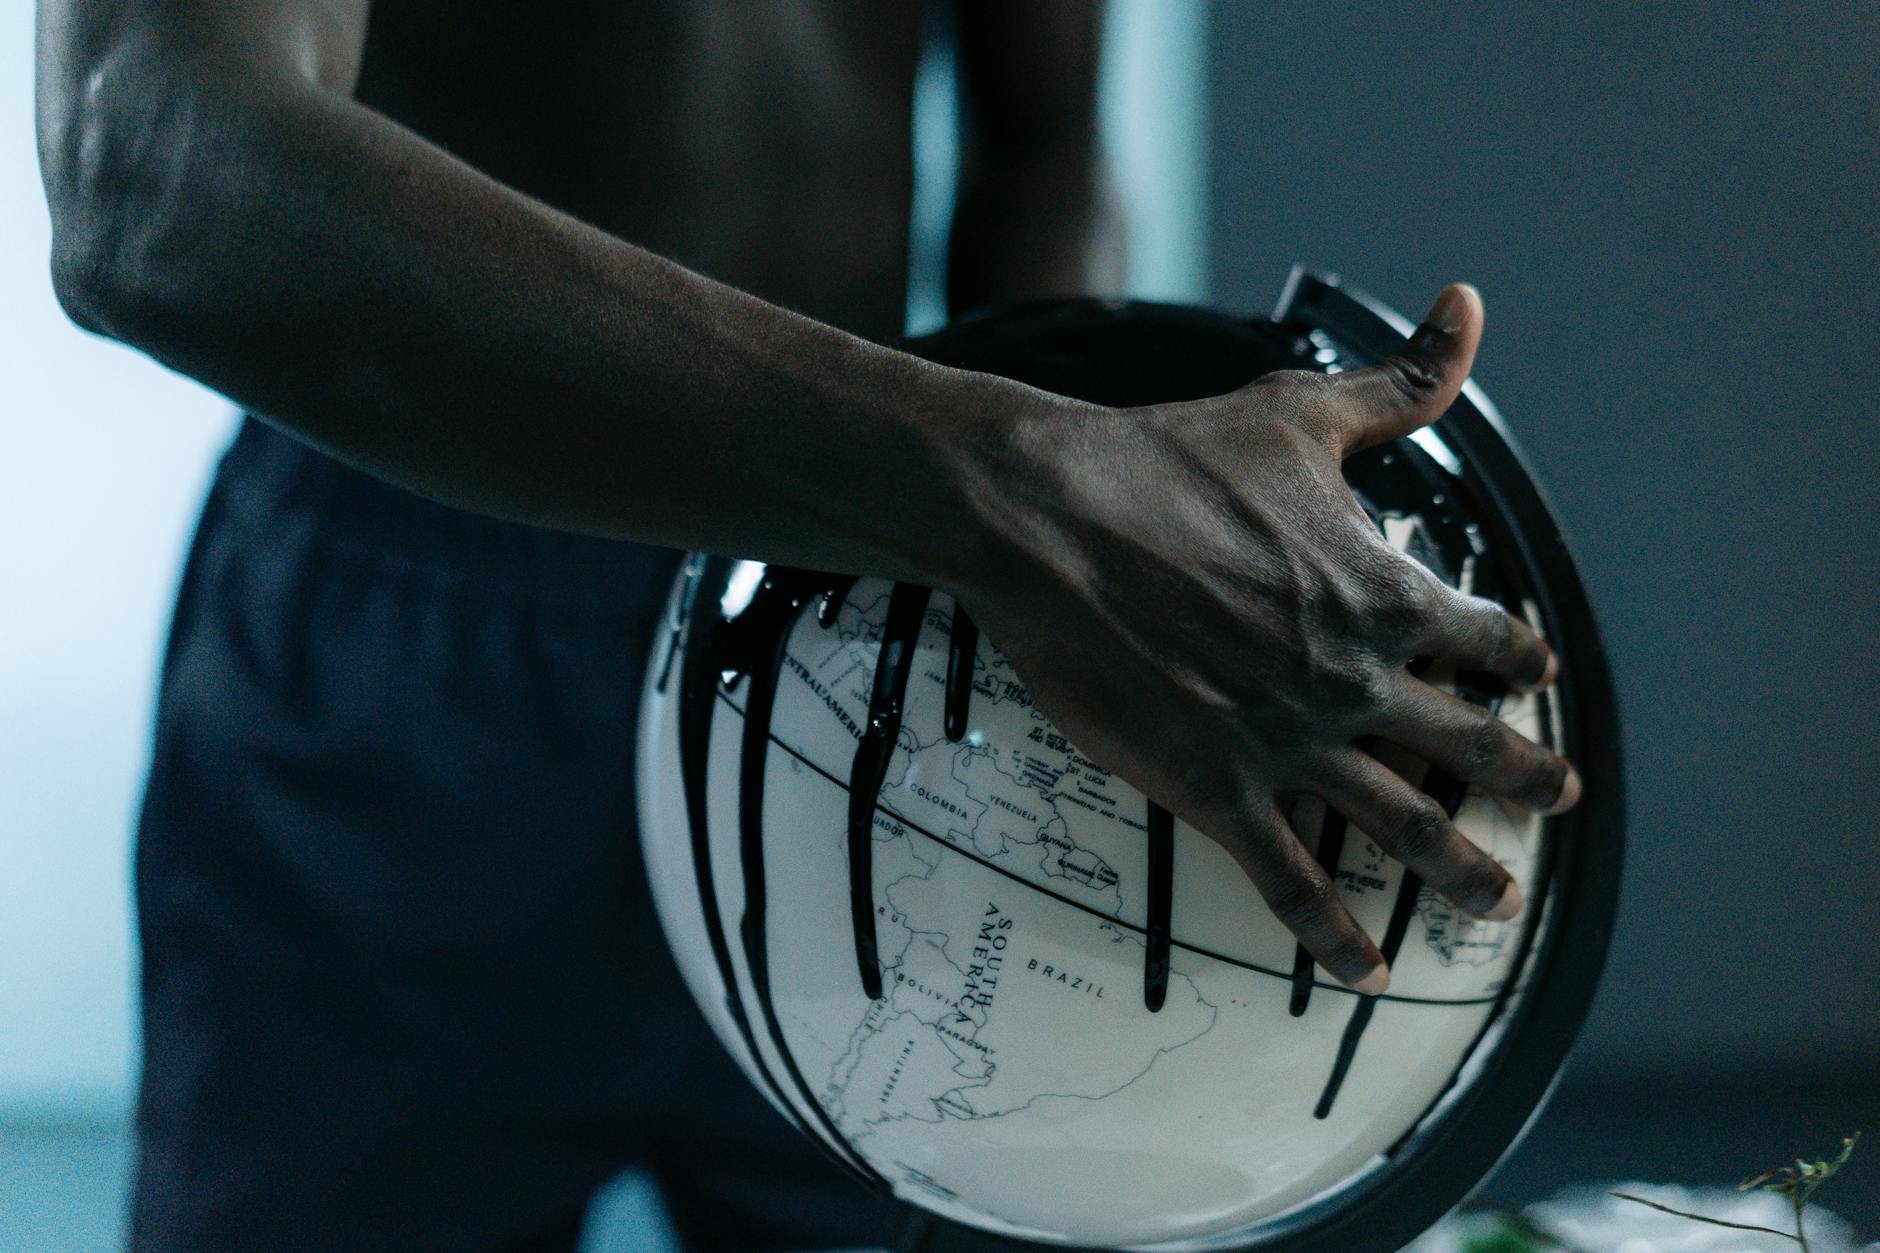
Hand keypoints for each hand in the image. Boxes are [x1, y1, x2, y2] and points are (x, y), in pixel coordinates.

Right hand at [961, 285, 1578, 994]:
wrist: (1046, 516)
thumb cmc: (1168, 457)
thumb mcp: (1298, 410)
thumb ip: (1400, 381)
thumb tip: (1470, 305)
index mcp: (1383, 591)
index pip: (1490, 643)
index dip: (1519, 662)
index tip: (1535, 679)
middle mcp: (1356, 679)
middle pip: (1473, 751)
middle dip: (1525, 778)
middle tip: (1554, 797)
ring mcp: (1289, 743)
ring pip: (1403, 829)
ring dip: (1462, 873)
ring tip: (1499, 904)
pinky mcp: (1215, 788)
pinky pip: (1292, 882)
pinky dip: (1333, 936)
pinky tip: (1363, 973)